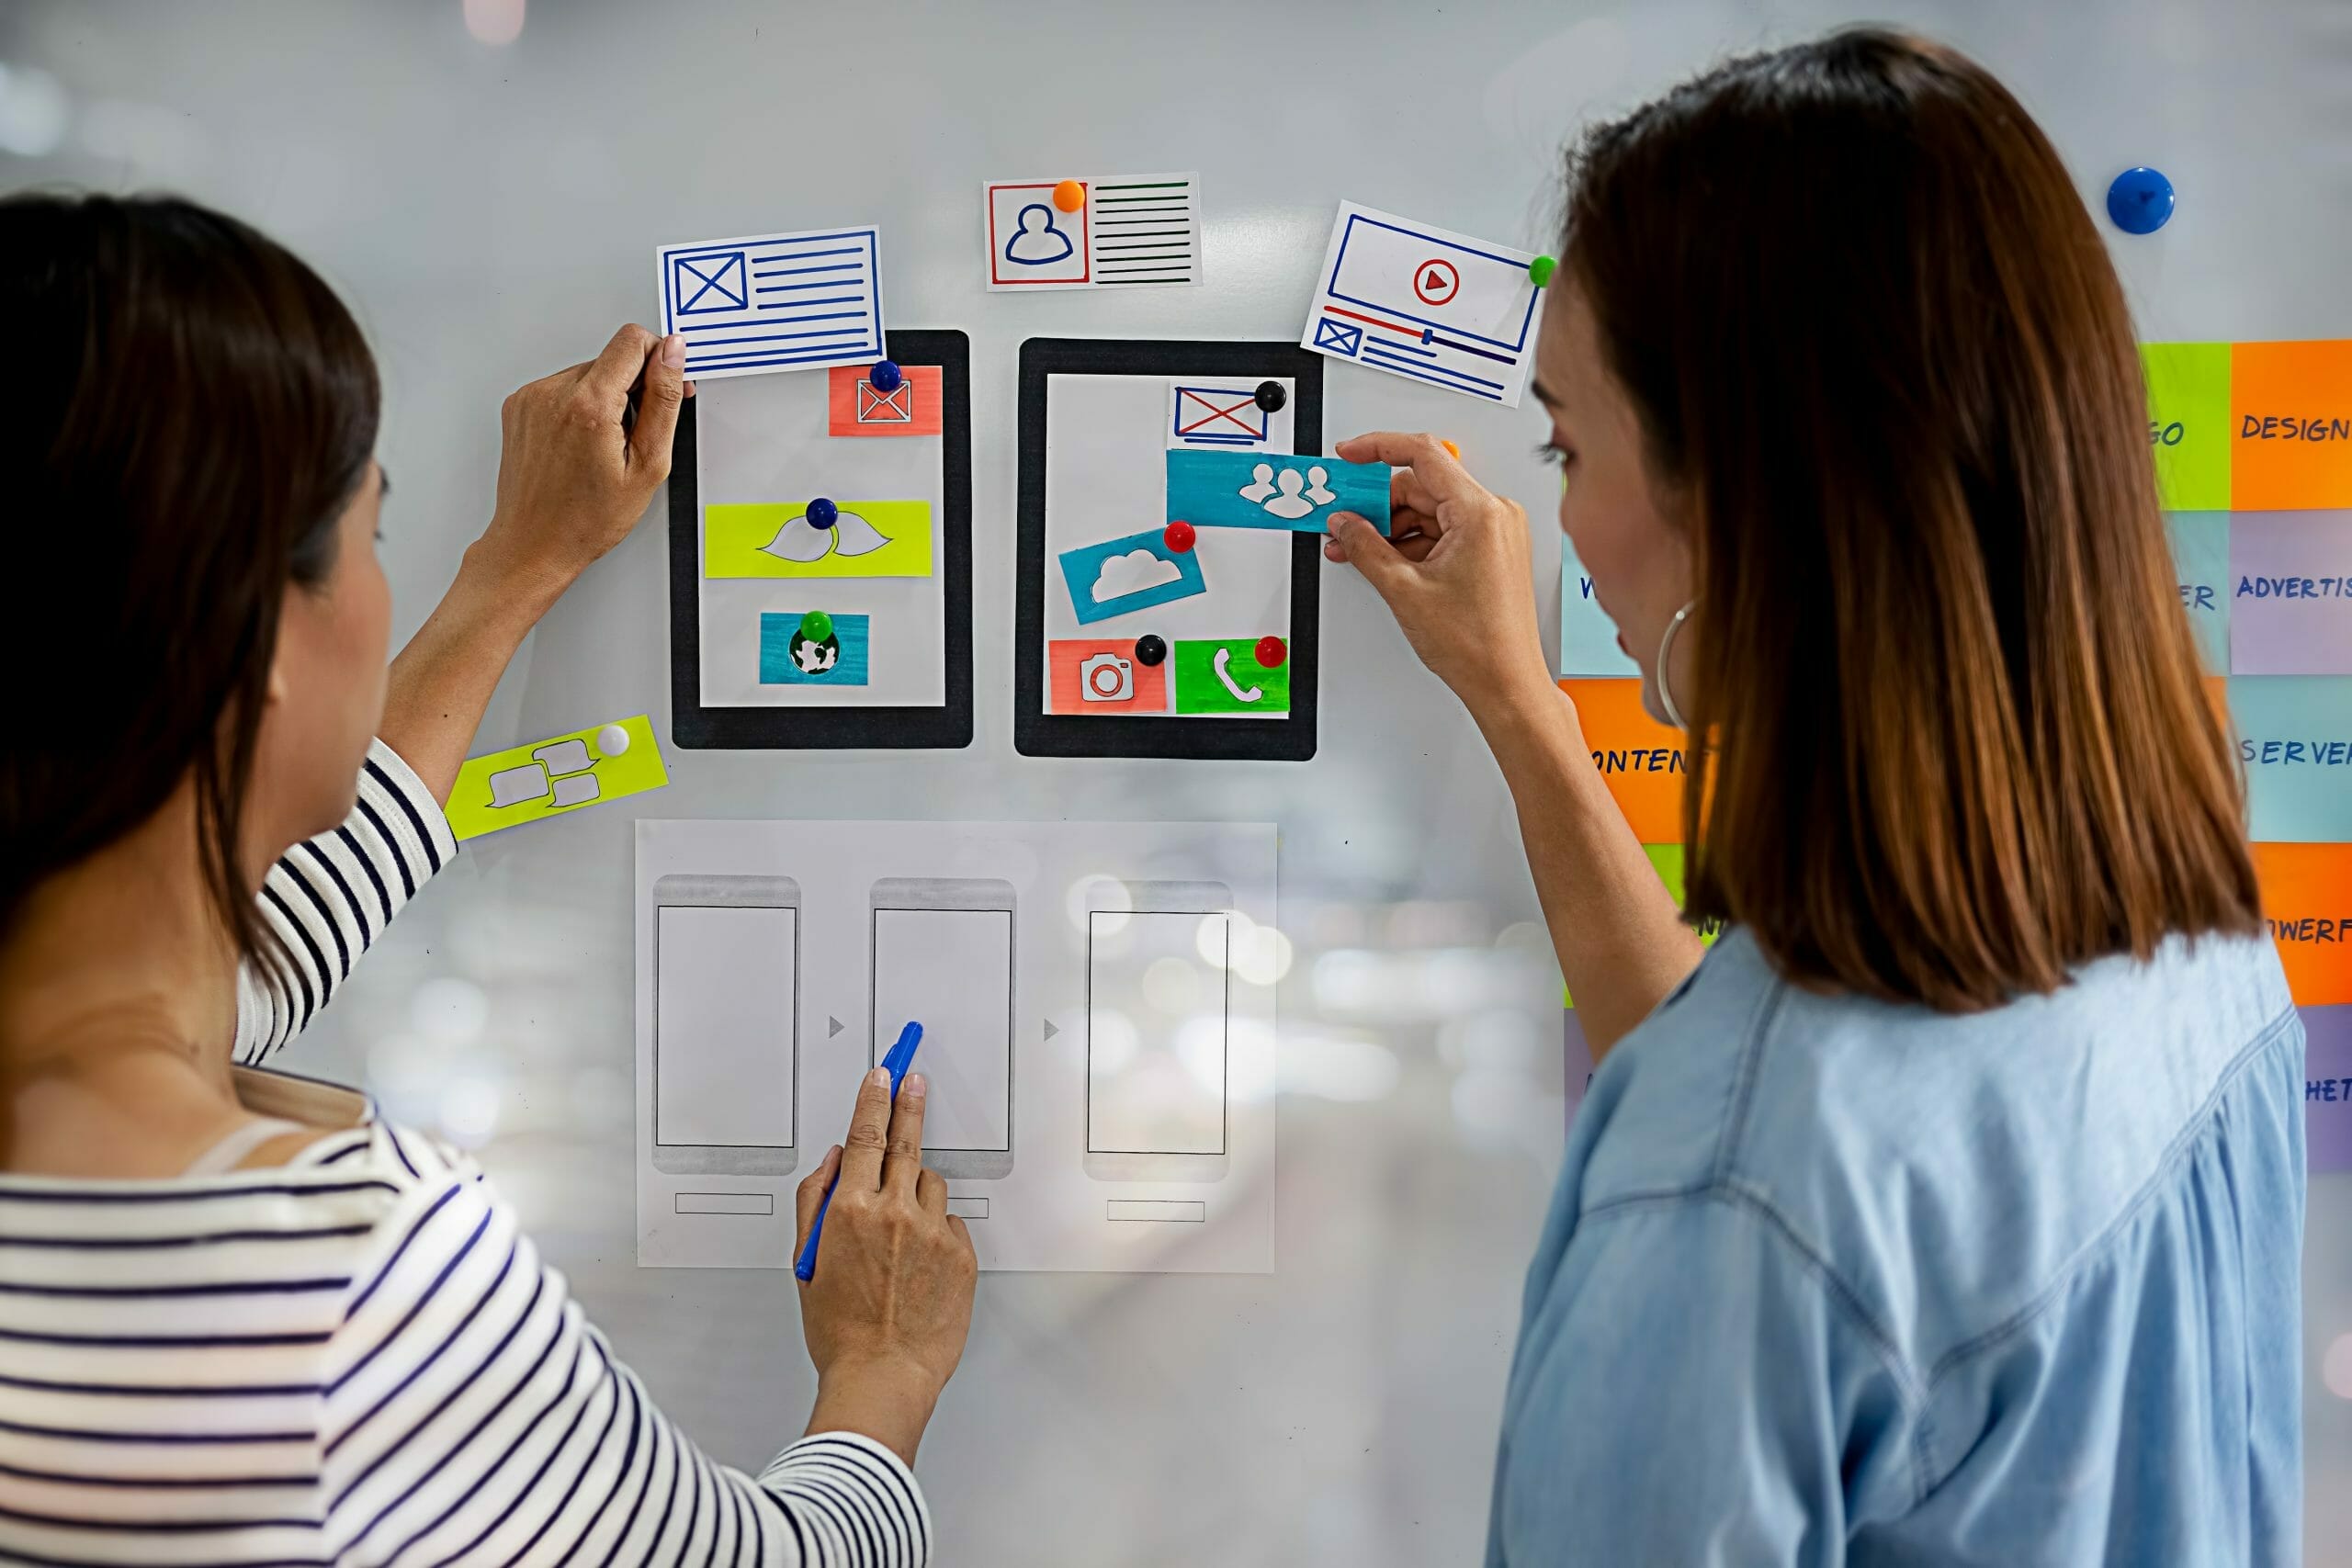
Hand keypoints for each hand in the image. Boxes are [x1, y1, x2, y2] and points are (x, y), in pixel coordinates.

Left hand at [473, 324, 688, 606]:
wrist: (535, 543)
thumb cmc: (587, 519)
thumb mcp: (648, 464)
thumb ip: (663, 400)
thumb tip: (672, 354)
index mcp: (589, 405)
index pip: (632, 340)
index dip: (658, 359)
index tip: (663, 385)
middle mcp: (553, 393)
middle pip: (611, 357)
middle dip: (632, 387)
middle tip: (635, 435)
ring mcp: (531, 398)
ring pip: (588, 372)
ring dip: (605, 398)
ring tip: (605, 445)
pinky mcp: (519, 405)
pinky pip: (562, 387)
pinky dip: (579, 407)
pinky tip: (583, 443)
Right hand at [797, 1069, 977, 1465]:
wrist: (883, 1376)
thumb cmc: (840, 1332)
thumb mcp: (807, 1263)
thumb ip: (815, 1202)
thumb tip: (835, 1161)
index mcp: (851, 1210)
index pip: (865, 1135)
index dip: (874, 1099)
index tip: (882, 1075)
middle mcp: (895, 1212)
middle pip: (906, 1141)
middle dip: (909, 1105)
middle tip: (914, 1081)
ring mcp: (933, 1231)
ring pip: (930, 1185)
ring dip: (916, 1193)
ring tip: (899, 1236)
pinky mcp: (961, 1254)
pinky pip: (950, 1223)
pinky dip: (936, 1230)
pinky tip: (919, 1263)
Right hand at [1322, 432, 1554, 719]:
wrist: (1505, 682)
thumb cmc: (1477, 645)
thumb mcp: (1404, 589)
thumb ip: (1366, 546)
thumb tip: (1345, 523)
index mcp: (1480, 513)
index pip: (1423, 455)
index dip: (1378, 448)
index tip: (1350, 455)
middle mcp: (1494, 515)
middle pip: (1421, 486)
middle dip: (1377, 503)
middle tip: (1343, 518)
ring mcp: (1493, 533)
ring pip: (1428, 510)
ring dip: (1390, 526)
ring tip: (1356, 548)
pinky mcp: (1488, 550)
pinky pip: (1441, 530)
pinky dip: (1409, 542)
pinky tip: (1382, 559)